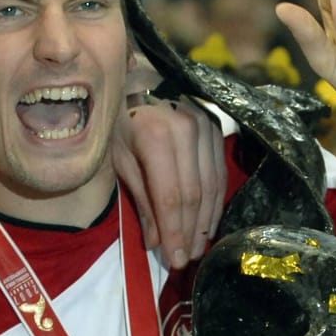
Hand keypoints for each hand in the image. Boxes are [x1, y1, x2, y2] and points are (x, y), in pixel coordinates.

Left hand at [114, 96, 225, 268]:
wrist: (135, 76)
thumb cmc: (117, 118)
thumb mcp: (118, 157)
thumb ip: (140, 199)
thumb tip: (157, 241)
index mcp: (156, 134)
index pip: (171, 195)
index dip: (174, 231)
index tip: (173, 260)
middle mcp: (187, 128)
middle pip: (194, 194)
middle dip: (190, 232)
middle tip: (184, 260)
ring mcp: (206, 125)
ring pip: (211, 186)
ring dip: (205, 222)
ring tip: (196, 248)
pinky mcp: (216, 127)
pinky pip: (219, 173)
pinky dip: (214, 203)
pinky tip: (207, 223)